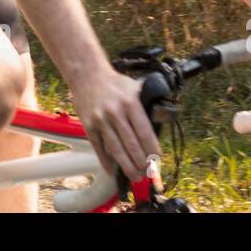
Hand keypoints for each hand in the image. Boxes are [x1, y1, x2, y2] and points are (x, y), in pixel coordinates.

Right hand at [70, 67, 160, 182]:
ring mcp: (101, 120)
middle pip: (131, 144)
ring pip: (116, 150)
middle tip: (147, 172)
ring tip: (135, 176)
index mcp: (130, 103)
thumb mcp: (135, 86)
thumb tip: (163, 117)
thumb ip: (148, 101)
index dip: (152, 149)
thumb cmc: (114, 83)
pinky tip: (113, 171)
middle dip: (141, 162)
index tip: (157, 159)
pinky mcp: (89, 125)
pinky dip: (106, 162)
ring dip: (127, 166)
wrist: (87, 75)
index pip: (145, 132)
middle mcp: (115, 112)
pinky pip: (99, 148)